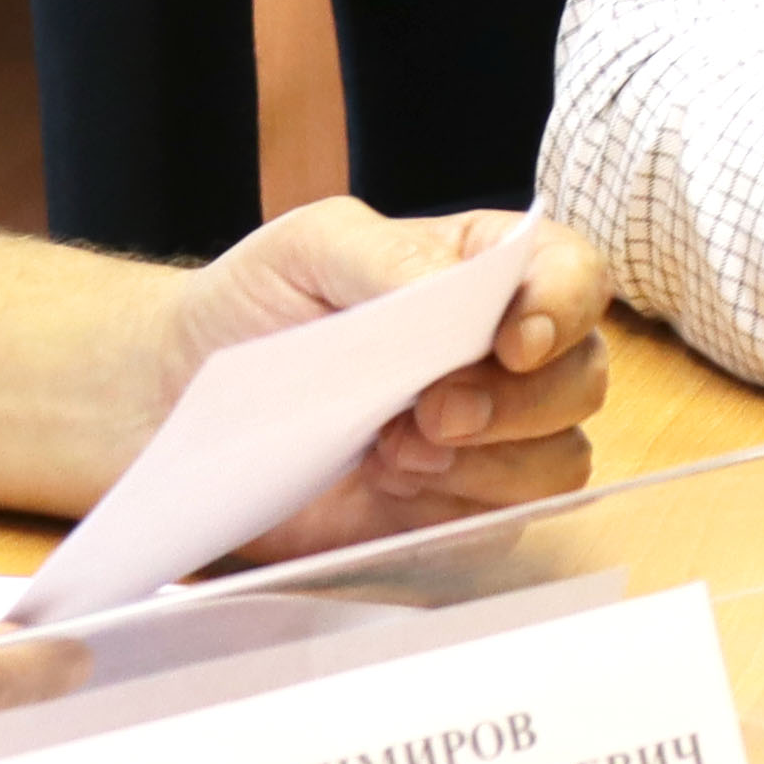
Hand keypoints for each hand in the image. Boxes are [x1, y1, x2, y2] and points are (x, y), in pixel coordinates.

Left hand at [143, 202, 615, 561]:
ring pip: (563, 456)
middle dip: (520, 403)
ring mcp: (492, 436)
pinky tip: (391, 480)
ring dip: (490, 460)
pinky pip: (513, 516)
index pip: (575, 277)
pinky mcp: (462, 507)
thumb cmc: (254, 305)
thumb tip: (457, 293)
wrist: (180, 399)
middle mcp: (506, 353)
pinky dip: (462, 503)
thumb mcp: (311, 247)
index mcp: (486, 270)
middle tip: (432, 413)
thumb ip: (391, 260)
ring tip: (395, 449)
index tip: (514, 342)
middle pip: (583, 376)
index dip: (566, 308)